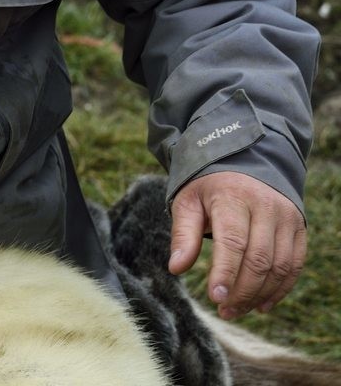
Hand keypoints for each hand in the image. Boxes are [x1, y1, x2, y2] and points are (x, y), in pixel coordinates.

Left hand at [169, 171, 306, 318]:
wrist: (243, 164)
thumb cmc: (208, 188)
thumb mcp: (187, 202)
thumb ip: (183, 235)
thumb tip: (176, 268)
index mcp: (233, 197)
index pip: (233, 241)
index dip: (226, 273)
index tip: (215, 297)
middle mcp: (266, 207)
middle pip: (259, 259)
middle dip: (242, 291)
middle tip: (224, 310)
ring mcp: (286, 218)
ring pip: (280, 266)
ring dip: (260, 294)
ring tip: (237, 309)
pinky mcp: (299, 228)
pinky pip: (294, 265)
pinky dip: (280, 289)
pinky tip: (261, 304)